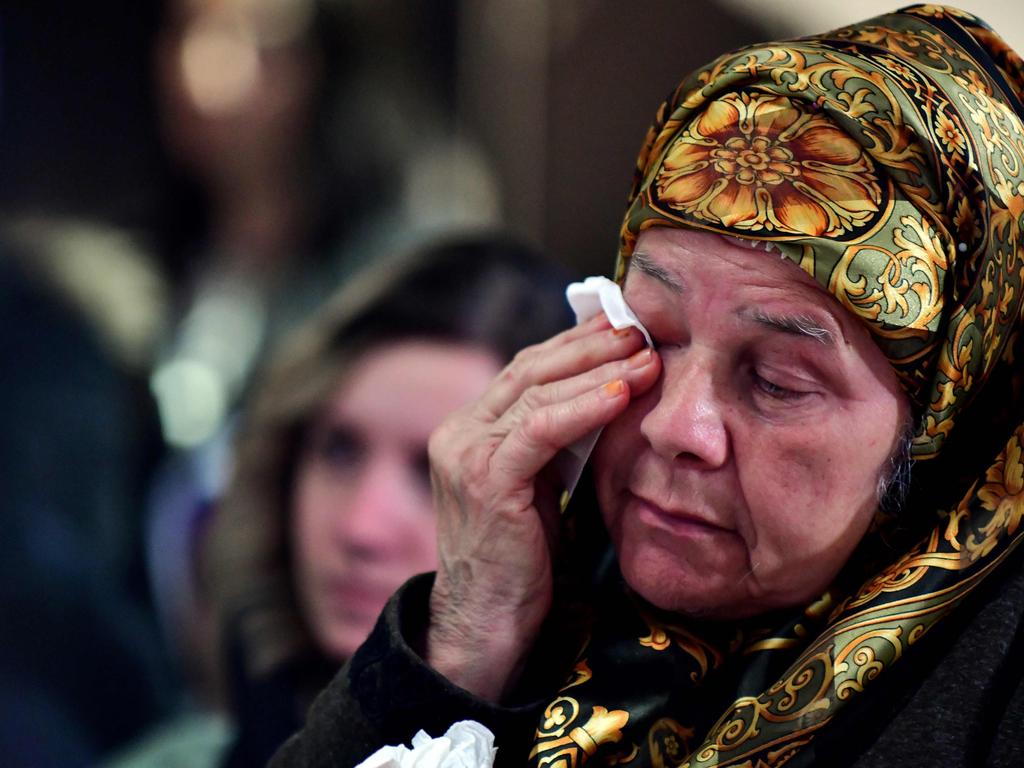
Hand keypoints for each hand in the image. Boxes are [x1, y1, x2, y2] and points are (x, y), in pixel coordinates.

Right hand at [425, 314, 660, 700]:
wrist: (486, 622)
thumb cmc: (520, 559)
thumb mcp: (537, 485)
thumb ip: (553, 441)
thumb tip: (604, 391)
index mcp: (469, 429)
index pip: (526, 370)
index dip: (575, 343)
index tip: (621, 324)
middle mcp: (459, 432)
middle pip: (531, 369)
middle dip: (590, 344)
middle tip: (640, 327)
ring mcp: (466, 453)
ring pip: (538, 392)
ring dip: (598, 369)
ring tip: (646, 355)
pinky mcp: (485, 479)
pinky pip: (540, 430)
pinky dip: (584, 407)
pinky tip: (621, 394)